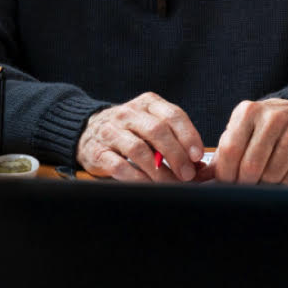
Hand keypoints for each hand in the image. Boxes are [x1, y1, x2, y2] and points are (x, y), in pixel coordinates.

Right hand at [76, 92, 204, 181]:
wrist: (88, 131)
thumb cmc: (132, 131)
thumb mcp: (153, 126)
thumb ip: (175, 139)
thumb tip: (199, 165)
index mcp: (148, 103)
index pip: (173, 116)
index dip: (188, 136)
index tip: (197, 156)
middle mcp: (128, 114)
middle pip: (157, 131)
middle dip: (176, 155)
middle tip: (187, 174)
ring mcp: (110, 131)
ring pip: (139, 150)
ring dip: (158, 170)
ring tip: (170, 183)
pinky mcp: (96, 151)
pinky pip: (118, 165)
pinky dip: (137, 177)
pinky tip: (148, 184)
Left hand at [212, 98, 287, 184]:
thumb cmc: (259, 129)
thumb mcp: (237, 133)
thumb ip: (220, 156)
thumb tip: (198, 178)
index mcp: (248, 111)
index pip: (231, 150)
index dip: (227, 174)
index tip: (227, 184)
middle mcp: (273, 116)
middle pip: (252, 164)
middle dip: (245, 183)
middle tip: (244, 188)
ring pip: (274, 172)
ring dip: (265, 185)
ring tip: (261, 184)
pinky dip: (285, 184)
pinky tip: (279, 181)